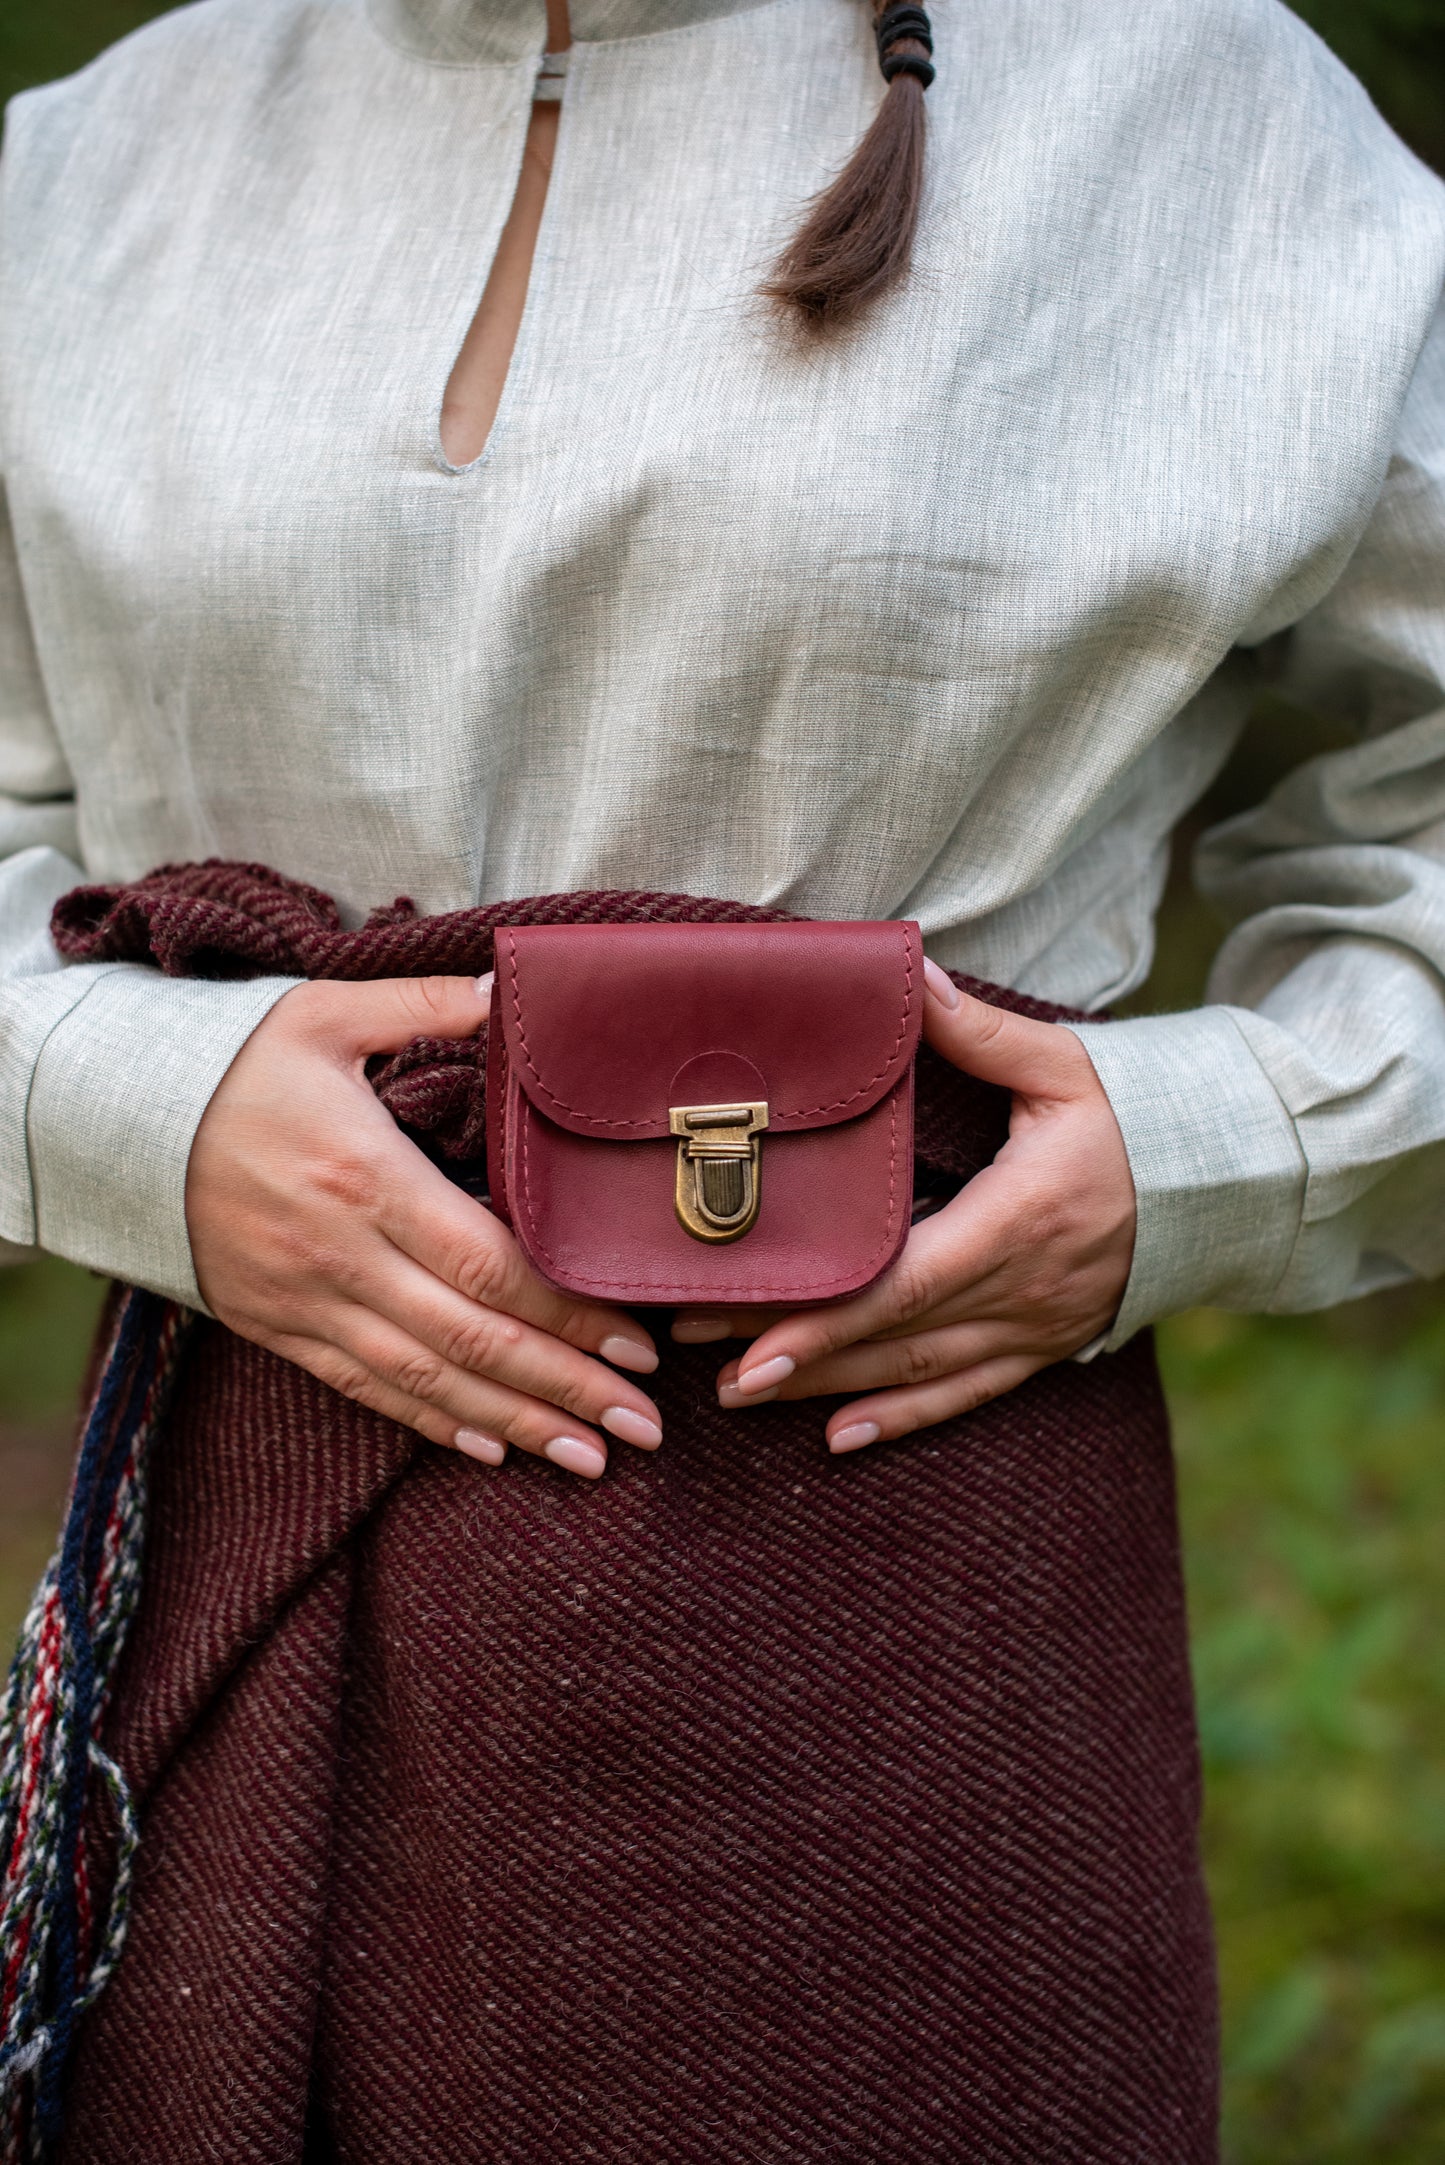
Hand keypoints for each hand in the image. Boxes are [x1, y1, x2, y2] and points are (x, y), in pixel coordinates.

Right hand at [186, 975, 662, 1479]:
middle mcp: (343, 1256)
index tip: (637, 1342)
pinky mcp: (280, 1328)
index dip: (568, 1313)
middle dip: (567, 1388)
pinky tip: (492, 1449)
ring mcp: (309, 1302)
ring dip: (515, 1425)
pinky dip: (433, 1423)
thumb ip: (426, 1009)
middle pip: (473, 1341)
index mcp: (368, 1178)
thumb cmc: (232, 1062)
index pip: (490, 1266)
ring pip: (427, 1382)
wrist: (111, 1122)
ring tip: (591, 1458)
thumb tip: (511, 989)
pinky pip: (366, 1390)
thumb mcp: (327, 1014)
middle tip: (645, 1428)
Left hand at [671, 960, 1135, 1451]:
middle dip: (799, 1356)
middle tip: (712, 1372)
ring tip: (744, 1398)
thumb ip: (979, 1033)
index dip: (827, 1319)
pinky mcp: (1045, 1344)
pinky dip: (904, 1418)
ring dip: (830, 1389)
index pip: (904, 1285)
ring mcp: (1035, 1325)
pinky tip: (841, 1437)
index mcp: (1017, 1218)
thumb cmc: (1137, 1114)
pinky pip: (968, 1393)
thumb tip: (909, 977)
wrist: (1226, 1180)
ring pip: (919, 1372)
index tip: (753, 1339)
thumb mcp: (1064, 1065)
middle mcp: (1022, 1287)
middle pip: (893, 1335)